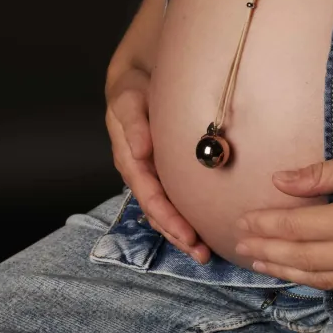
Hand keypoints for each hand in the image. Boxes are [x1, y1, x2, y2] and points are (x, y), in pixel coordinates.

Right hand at [105, 67, 210, 263]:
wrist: (137, 78)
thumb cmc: (132, 89)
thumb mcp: (128, 100)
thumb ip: (133, 124)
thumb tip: (140, 150)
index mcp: (130, 159)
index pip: (149, 196)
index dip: (167, 217)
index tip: (187, 235)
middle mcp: (140, 172)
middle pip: (158, 212)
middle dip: (177, 234)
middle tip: (201, 254)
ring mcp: (152, 174)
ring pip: (166, 211)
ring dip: (182, 233)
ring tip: (204, 253)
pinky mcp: (164, 171)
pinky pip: (174, 198)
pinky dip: (187, 216)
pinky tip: (203, 231)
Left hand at [232, 140, 332, 290]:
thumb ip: (321, 174)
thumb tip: (279, 182)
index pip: (299, 226)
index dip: (267, 224)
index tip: (242, 219)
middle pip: (304, 257)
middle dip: (268, 250)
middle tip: (239, 245)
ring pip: (321, 278)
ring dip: (285, 271)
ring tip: (259, 262)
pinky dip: (315, 280)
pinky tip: (296, 272)